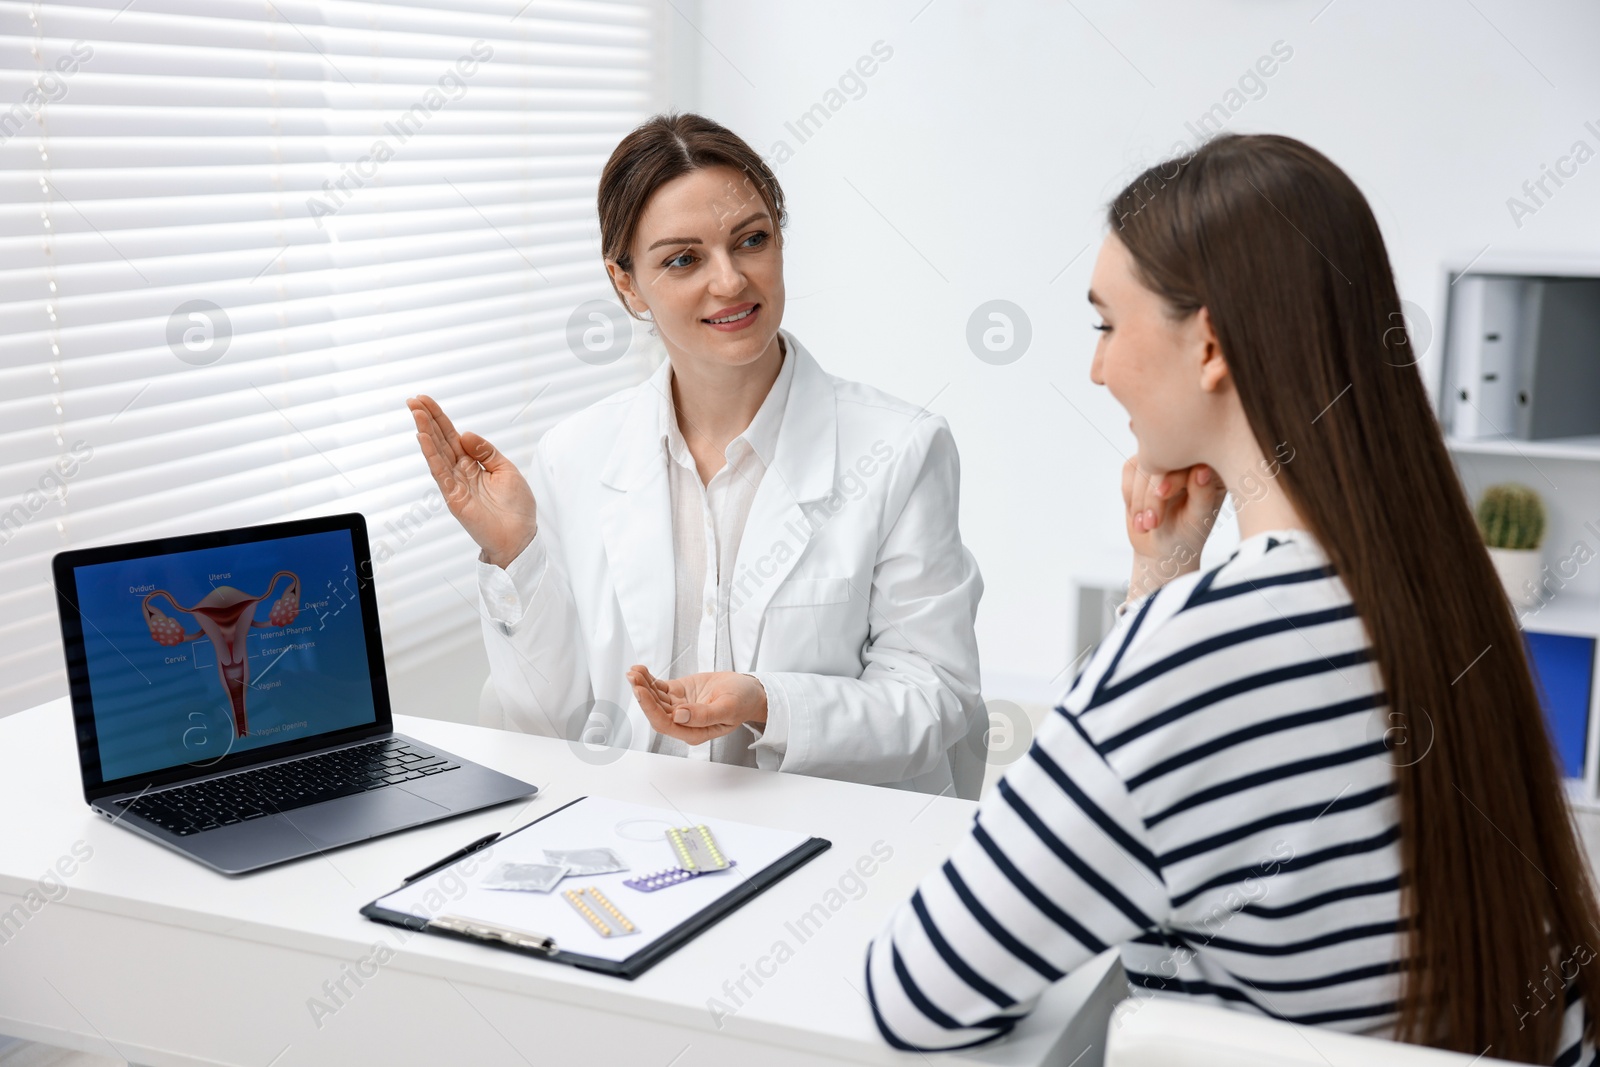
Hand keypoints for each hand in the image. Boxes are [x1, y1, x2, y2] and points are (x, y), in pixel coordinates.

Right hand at [407, 394, 537, 568]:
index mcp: (474, 464)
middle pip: (440, 440)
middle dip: (427, 419)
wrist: (519, 537)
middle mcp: (461, 472)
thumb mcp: (506, 470)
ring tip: (415, 412)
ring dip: (425, 431)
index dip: (439, 419)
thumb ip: (486, 451)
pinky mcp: (453, 497)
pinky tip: (422, 437)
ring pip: (436, 452)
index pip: (452, 436)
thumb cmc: (516, 508)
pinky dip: (431, 454)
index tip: (425, 401)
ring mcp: (455, 484)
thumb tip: (465, 433)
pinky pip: (439, 471)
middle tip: (412, 400)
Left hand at [626, 665, 767, 744]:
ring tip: (634, 671)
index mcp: (694, 732)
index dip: (651, 709)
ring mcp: (679, 707)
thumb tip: (679, 716)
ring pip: (655, 699)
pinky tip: (641, 671)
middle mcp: (683, 722)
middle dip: (643, 694)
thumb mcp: (727, 708)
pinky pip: (659, 688)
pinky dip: (649, 680)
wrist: (748, 691)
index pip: (665, 723)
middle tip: (633, 677)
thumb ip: (704, 715)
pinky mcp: (678, 694)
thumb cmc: (742, 702)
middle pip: (656, 711)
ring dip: (642, 685)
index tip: (641, 691)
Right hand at [1121, 456, 1226, 599]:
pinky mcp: (1144, 464)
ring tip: (1145, 526)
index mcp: (1213, 470)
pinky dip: (1129, 493)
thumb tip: (1203, 469)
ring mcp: (1165, 460)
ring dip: (1138, 497)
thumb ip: (1202, 495)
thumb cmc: (1186, 536)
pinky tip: (1138, 513)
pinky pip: (1130, 468)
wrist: (1160, 547)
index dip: (1173, 476)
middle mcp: (1190, 460)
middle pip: (1164, 458)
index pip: (1191, 460)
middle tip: (1151, 522)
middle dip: (1151, 492)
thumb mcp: (1197, 521)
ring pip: (1143, 462)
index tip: (1161, 495)